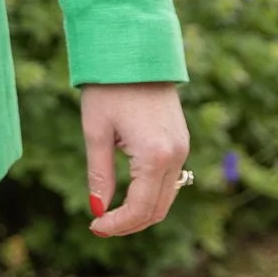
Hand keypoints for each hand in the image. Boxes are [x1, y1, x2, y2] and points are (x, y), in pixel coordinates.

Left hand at [78, 81, 190, 236]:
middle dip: (130, 223)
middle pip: (158, 209)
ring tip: (111, 213)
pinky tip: (128, 192)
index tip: (94, 227)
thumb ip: (99, 175)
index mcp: (155, 155)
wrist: (135, 49)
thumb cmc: (109, 87)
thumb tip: (97, 209)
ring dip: (142, 210)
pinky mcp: (181, 140)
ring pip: (167, 197)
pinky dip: (152, 193)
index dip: (117, 225)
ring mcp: (183, 147)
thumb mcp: (96, 132)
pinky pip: (171, 179)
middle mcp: (176, 155)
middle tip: (100, 225)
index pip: (140, 208)